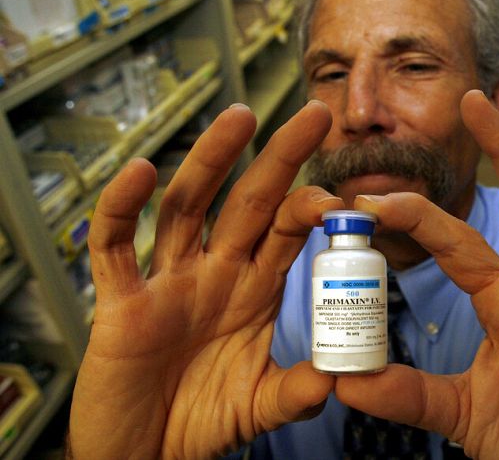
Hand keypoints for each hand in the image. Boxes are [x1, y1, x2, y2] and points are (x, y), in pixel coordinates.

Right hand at [70, 102, 343, 457]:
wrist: (144, 455)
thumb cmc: (201, 423)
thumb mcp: (258, 406)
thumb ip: (296, 393)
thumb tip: (335, 378)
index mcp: (253, 291)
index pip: (286, 232)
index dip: (310, 208)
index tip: (341, 198)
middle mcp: (214, 274)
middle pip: (248, 202)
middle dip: (280, 158)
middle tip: (316, 113)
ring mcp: (167, 282)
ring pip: (188, 207)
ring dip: (211, 160)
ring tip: (241, 115)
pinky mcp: (121, 302)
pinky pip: (116, 247)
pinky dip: (123, 209)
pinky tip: (141, 173)